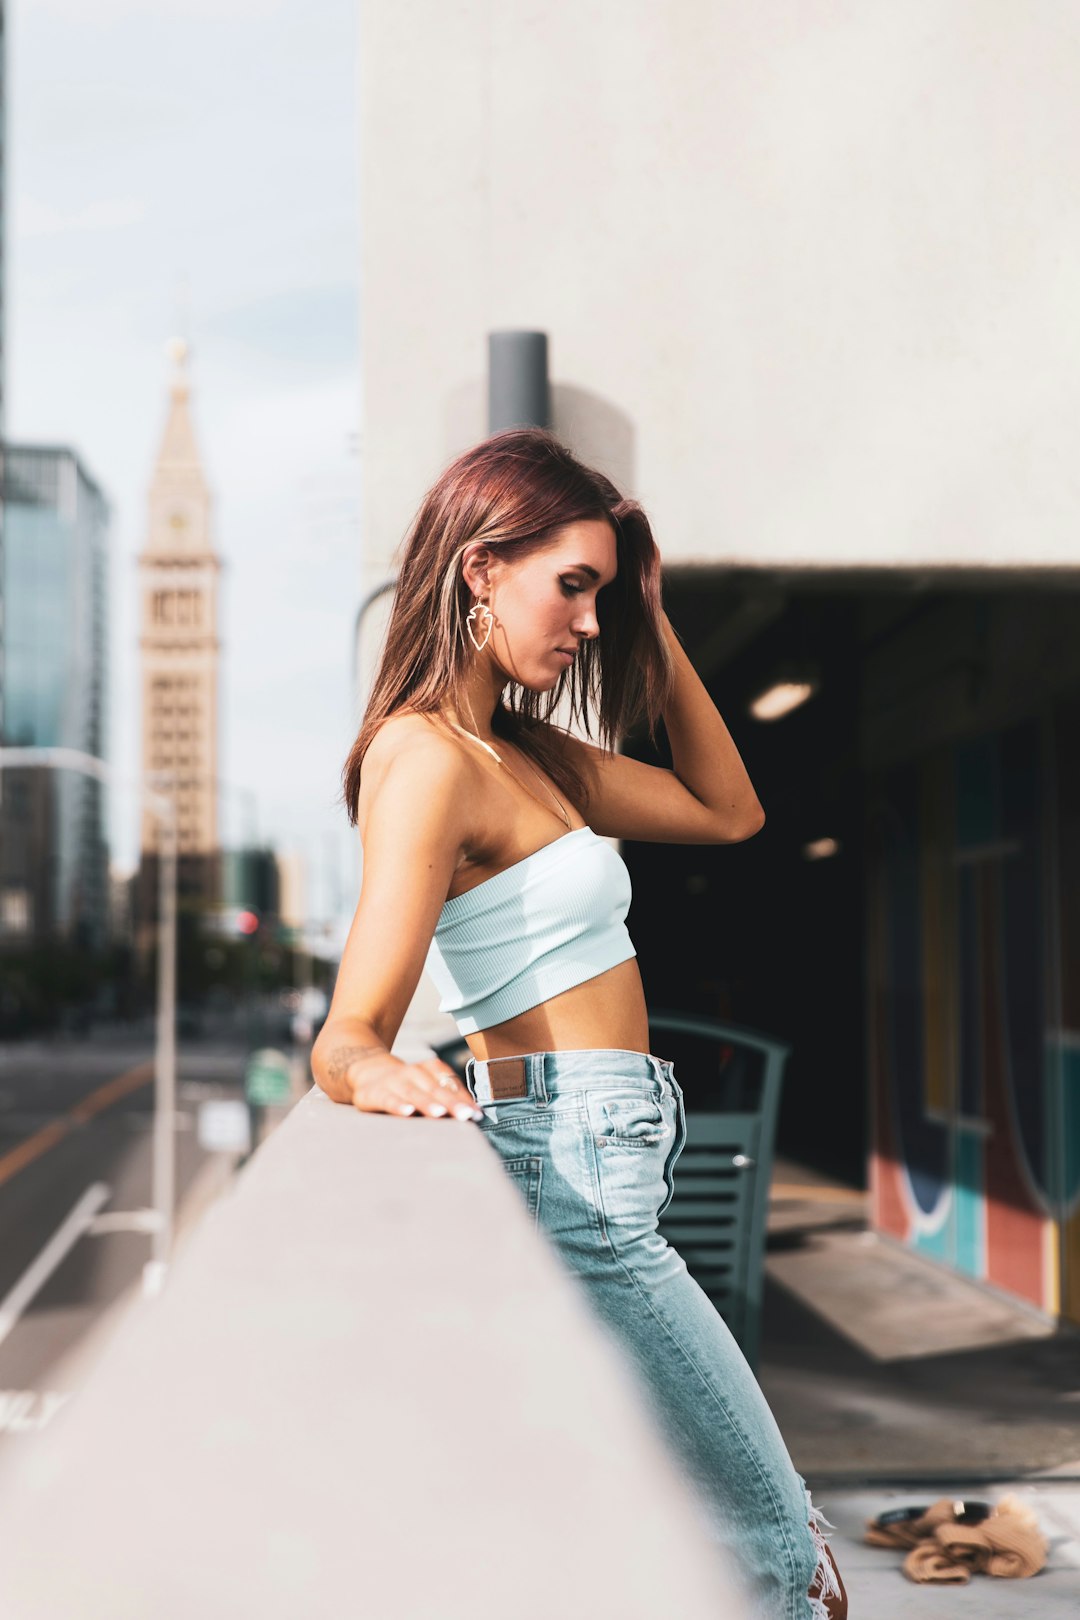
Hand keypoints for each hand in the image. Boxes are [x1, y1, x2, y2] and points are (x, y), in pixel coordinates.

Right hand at [344, 1047, 482, 1121]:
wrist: (369, 1073)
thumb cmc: (408, 1086)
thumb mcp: (427, 1086)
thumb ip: (447, 1097)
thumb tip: (475, 1115)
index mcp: (430, 1069)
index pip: (450, 1082)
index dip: (464, 1098)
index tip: (477, 1114)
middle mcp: (413, 1072)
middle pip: (435, 1088)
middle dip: (452, 1103)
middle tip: (466, 1115)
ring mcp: (393, 1081)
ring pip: (413, 1092)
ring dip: (427, 1103)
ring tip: (440, 1113)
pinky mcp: (374, 1093)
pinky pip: (388, 1099)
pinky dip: (398, 1105)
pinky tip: (407, 1112)